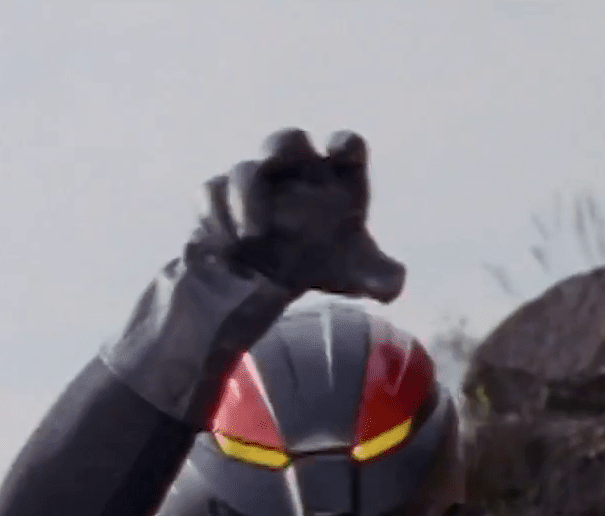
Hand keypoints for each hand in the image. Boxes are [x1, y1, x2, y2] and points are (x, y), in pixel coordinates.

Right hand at [192, 128, 405, 302]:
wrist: (275, 278)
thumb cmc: (324, 260)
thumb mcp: (353, 274)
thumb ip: (379, 278)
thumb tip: (393, 285)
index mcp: (336, 177)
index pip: (346, 147)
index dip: (345, 146)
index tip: (341, 153)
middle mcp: (296, 171)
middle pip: (288, 141)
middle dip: (282, 148)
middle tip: (274, 163)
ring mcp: (256, 182)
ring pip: (245, 169)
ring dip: (246, 196)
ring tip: (252, 238)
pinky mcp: (221, 199)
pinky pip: (211, 192)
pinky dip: (215, 214)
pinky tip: (227, 248)